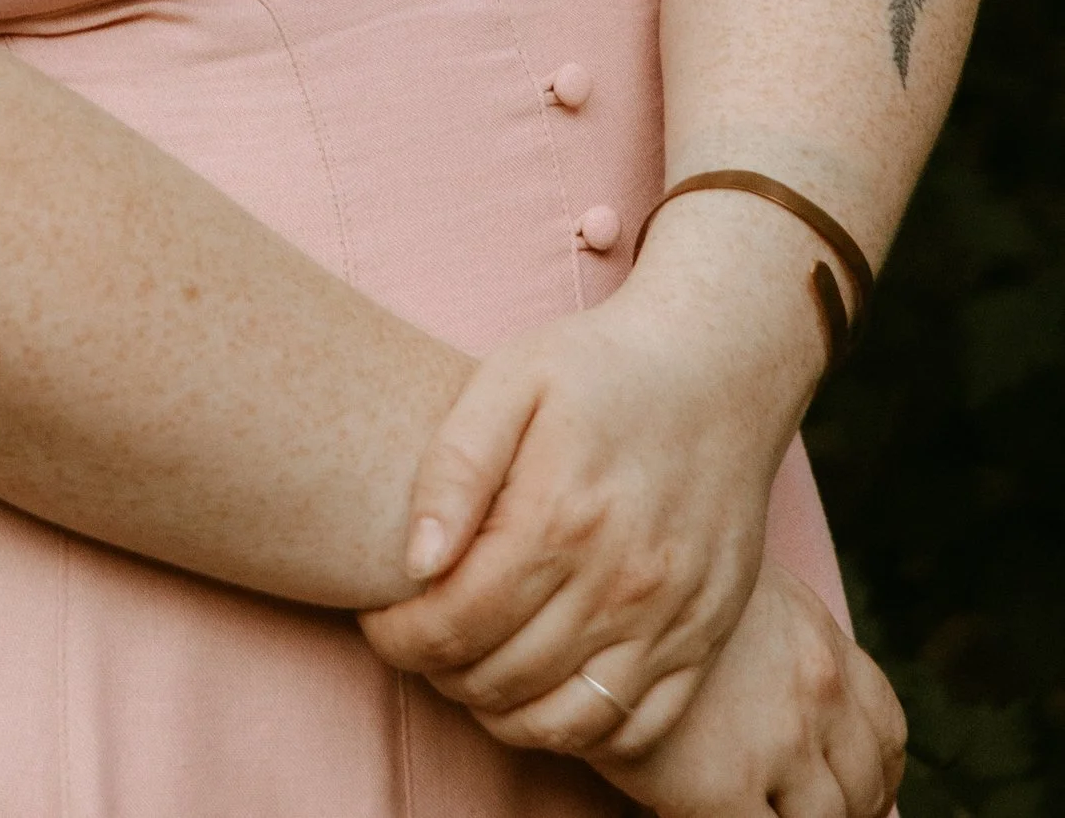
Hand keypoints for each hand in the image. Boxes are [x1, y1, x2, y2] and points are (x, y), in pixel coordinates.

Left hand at [360, 244, 817, 754]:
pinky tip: (539, 689)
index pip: (456, 622)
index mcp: (561, 516)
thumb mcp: (513, 379)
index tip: (379, 621)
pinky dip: (576, 731)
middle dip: (438, 672)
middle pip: (501, 679)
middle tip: (417, 640)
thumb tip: (417, 562)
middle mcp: (621, 582)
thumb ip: (455, 465)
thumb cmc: (600, 368)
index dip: (400, 637)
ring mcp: (671, 620)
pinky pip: (634, 730)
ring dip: (497, 711)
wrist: (719, 367)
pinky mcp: (706, 638)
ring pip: (563, 722)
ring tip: (468, 667)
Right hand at [592, 569, 905, 817]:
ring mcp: (780, 742)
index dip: (873, 772)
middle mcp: (819, 690)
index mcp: (822, 642)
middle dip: (844, 807)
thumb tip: (789, 691)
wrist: (586, 575)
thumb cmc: (649, 578)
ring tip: (755, 808)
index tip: (848, 788)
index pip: (885, 729)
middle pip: (865, 783)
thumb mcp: (735, 590)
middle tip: (794, 804)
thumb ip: (779, 642)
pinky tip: (712, 812)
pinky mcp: (723, 788)